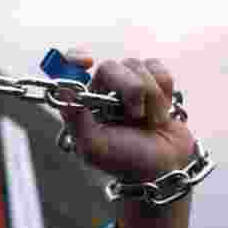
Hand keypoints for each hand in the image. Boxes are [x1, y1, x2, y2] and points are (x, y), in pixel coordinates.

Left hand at [59, 51, 194, 182]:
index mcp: (84, 105)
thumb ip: (75, 119)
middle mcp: (104, 93)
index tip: (87, 62)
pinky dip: (164, 91)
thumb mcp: (93, 147)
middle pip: (111, 66)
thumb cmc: (126, 162)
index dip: (74, 58)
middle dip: (130, 89)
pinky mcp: (155, 85)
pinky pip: (158, 69)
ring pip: (138, 67)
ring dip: (150, 96)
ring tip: (149, 121)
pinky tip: (160, 113)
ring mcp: (130, 88)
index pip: (71, 70)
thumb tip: (62, 90)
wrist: (165, 168)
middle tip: (135, 115)